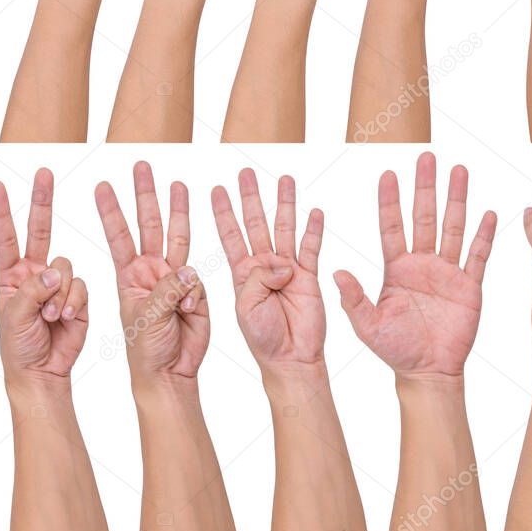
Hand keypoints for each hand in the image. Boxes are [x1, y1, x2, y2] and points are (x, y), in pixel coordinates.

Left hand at [0, 169, 87, 384]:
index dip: (1, 211)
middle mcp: (34, 274)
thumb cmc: (17, 348)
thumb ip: (31, 291)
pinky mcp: (78, 297)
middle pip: (40, 230)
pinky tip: (65, 319)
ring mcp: (57, 285)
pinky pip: (81, 286)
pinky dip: (73, 302)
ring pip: (65, 266)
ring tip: (50, 317)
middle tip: (43, 172)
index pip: (5, 237)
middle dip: (41, 201)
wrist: (42, 372)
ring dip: (59, 292)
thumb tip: (53, 271)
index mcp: (10, 276)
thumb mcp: (12, 318)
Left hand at [95, 162, 207, 384]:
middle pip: (147, 225)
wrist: (169, 374)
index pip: (116, 235)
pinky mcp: (195, 291)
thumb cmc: (144, 353)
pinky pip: (198, 278)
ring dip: (178, 210)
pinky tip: (189, 305)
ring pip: (176, 236)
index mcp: (127, 277)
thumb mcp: (142, 321)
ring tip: (177, 184)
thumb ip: (164, 293)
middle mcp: (149, 271)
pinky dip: (195, 286)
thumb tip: (188, 272)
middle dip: (143, 195)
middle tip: (141, 165)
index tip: (100, 185)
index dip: (108, 211)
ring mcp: (172, 279)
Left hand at [211, 170, 324, 369]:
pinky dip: (314, 230)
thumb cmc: (261, 338)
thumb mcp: (244, 308)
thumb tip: (283, 264)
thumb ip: (257, 280)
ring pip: (284, 228)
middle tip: (246, 172)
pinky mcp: (309, 276)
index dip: (223, 212)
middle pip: (256, 222)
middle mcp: (263, 265)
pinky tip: (315, 212)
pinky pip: (311, 248)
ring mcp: (286, 269)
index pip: (229, 234)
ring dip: (284, 203)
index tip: (216, 189)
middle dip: (251, 197)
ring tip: (285, 179)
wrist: (290, 358)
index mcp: (241, 272)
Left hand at [333, 153, 496, 378]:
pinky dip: (484, 235)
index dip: (390, 201)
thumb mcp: (367, 325)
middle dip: (426, 187)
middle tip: (427, 157)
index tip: (388, 174)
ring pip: (453, 228)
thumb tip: (337, 271)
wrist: (427, 372)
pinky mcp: (469, 287)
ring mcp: (447, 272)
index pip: (392, 226)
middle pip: (424, 217)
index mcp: (396, 268)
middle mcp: (422, 263)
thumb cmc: (395, 349)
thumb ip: (354, 299)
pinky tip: (489, 213)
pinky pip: (478, 256)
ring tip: (459, 170)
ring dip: (457, 199)